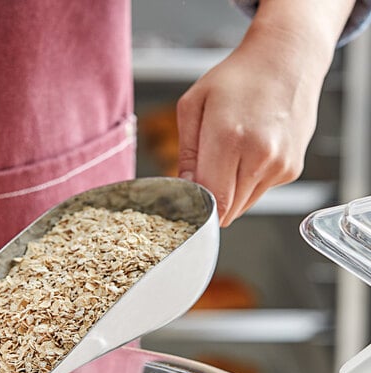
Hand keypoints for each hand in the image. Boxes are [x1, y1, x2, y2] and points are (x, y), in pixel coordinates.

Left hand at [176, 0, 354, 225]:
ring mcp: (280, 165)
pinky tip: (250, 153)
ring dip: (230, 192)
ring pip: (243, 205)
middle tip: (206, 174)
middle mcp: (260, 155)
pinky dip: (249, 182)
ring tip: (231, 156)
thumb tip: (185, 186)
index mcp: (229, 138)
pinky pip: (259, 191)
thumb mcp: (194, 105)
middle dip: (212, 200)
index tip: (189, 198)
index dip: (197, 205)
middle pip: (228, 209)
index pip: (212, 199)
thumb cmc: (238, 78)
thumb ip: (186, 152)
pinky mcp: (292, 169)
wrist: (287, 58)